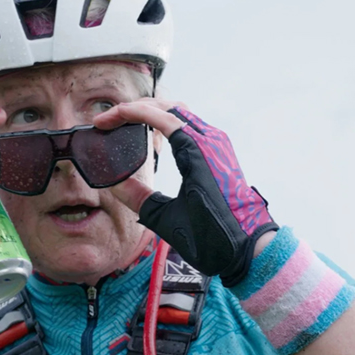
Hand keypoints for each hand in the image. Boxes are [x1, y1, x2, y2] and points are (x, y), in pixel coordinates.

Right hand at [98, 98, 277, 284]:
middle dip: (137, 108)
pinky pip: (191, 127)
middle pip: (169, 108)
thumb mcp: (167, 220)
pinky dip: (168, 123)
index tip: (104, 121)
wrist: (250, 246)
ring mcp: (217, 145)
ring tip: (126, 122)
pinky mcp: (219, 153)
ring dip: (153, 112)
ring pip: (181, 114)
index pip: (159, 116)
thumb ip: (138, 199)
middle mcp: (210, 141)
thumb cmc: (213, 235)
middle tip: (110, 120)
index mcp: (197, 152)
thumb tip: (115, 184)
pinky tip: (152, 133)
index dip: (128, 113)